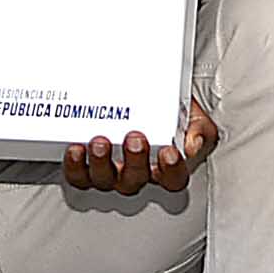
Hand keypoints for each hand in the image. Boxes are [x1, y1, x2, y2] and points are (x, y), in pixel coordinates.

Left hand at [62, 98, 220, 196]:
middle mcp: (136, 172)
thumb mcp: (191, 114)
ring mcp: (110, 170)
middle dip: (134, 162)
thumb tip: (192, 144)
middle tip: (134, 138)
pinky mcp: (86, 164)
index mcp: (165, 166)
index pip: (174, 180)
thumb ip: (198, 129)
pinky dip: (75, 165)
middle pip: (135, 180)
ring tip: (100, 142)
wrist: (144, 92)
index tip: (170, 152)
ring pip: (104, 180)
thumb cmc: (167, 107)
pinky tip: (76, 148)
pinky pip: (79, 175)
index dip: (172, 171)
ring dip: (100, 164)